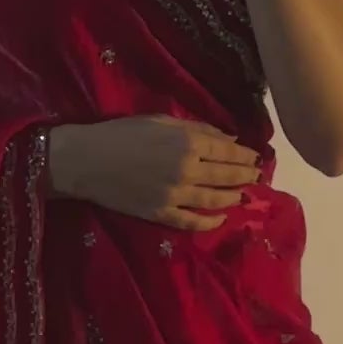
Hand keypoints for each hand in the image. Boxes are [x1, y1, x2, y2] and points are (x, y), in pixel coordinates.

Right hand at [47, 116, 262, 231]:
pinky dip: (210, 223)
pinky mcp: (160, 214)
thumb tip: (230, 139)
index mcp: (188, 142)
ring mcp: (174, 195)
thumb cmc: (121, 133)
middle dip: (245, 176)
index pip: (228, 151)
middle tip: (257, 176)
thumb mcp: (161, 120)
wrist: (85, 160)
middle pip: (226, 176)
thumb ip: (198, 129)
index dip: (245, 155)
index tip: (256, 157)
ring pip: (215, 200)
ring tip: (243, 195)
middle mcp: (187, 170)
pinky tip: (221, 219)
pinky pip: (192, 222)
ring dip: (233, 197)